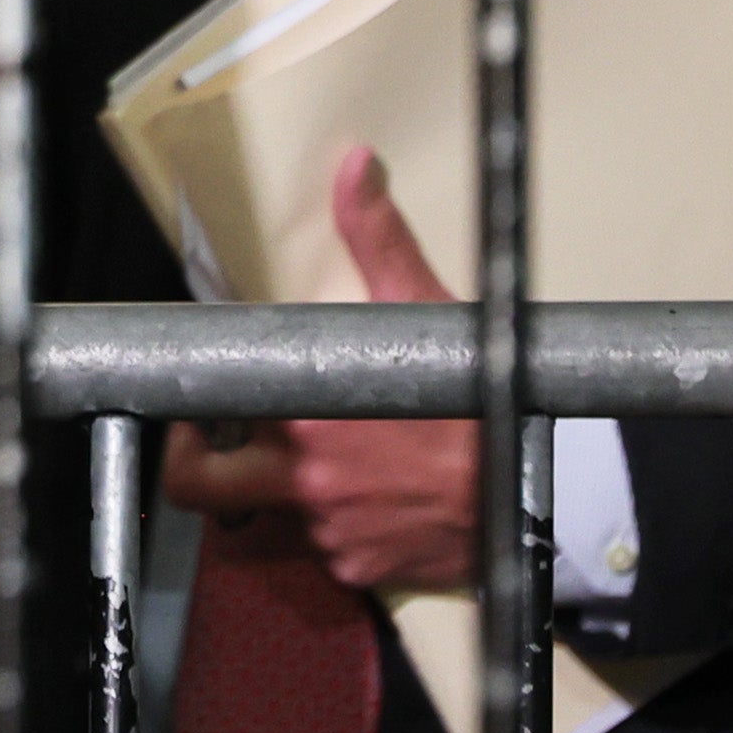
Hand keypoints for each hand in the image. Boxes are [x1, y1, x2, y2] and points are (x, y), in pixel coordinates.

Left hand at [157, 146, 479, 594]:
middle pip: (204, 485)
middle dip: (199, 462)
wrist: (542, 493)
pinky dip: (346, 525)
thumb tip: (354, 164)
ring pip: (276, 511)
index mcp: (303, 413)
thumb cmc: (481, 399)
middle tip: (212, 437)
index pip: (203, 412)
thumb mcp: (426, 307)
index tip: (196, 393)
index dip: (190, 404)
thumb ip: (377, 238)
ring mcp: (330, 531)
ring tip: (340, 455)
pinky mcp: (360, 568)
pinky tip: (383, 494)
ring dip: (293, 485)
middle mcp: (304, 480)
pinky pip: (332, 548)